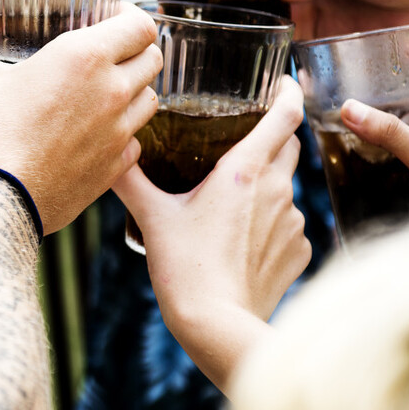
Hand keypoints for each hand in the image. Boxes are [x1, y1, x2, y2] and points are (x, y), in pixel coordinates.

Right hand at [0, 0, 161, 232]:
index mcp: (84, 57)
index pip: (140, 25)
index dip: (129, 17)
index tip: (110, 17)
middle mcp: (112, 91)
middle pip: (152, 59)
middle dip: (135, 50)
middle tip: (107, 53)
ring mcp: (118, 132)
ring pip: (150, 101)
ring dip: (134, 91)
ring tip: (104, 92)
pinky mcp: (114, 167)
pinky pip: (135, 142)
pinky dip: (123, 134)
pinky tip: (96, 134)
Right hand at [116, 76, 308, 327]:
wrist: (218, 328)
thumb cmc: (184, 269)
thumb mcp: (151, 217)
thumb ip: (129, 180)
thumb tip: (110, 153)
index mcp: (244, 171)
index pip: (284, 115)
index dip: (286, 92)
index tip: (281, 82)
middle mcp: (277, 190)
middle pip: (289, 145)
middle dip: (274, 136)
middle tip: (244, 136)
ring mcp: (292, 222)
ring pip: (287, 187)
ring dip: (267, 184)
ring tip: (233, 200)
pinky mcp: (299, 252)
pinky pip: (289, 225)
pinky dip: (271, 224)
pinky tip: (243, 240)